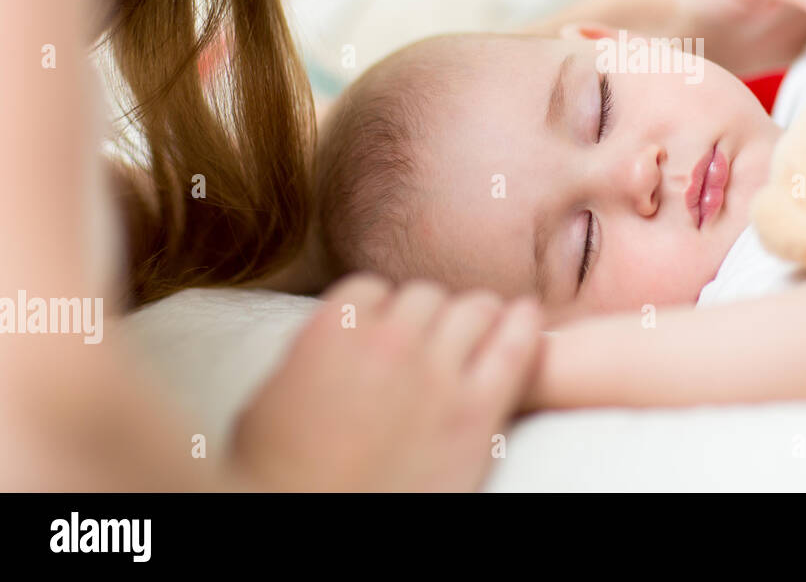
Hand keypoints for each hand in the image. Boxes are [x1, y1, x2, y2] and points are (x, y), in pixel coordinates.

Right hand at [230, 274, 541, 491]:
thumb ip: (312, 353)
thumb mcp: (270, 396)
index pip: (373, 289)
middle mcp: (388, 340)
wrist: (307, 524)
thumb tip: (332, 344)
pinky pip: (514, 351)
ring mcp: (436, 374)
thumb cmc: (275, 474)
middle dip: (429, 314)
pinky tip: (528, 319)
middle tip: (436, 335)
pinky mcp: (474, 413)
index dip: (382, 309)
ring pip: (473, 310)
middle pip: (426, 296)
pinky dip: (523, 329)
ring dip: (475, 317)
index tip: (388, 327)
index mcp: (333, 329)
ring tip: (484, 325)